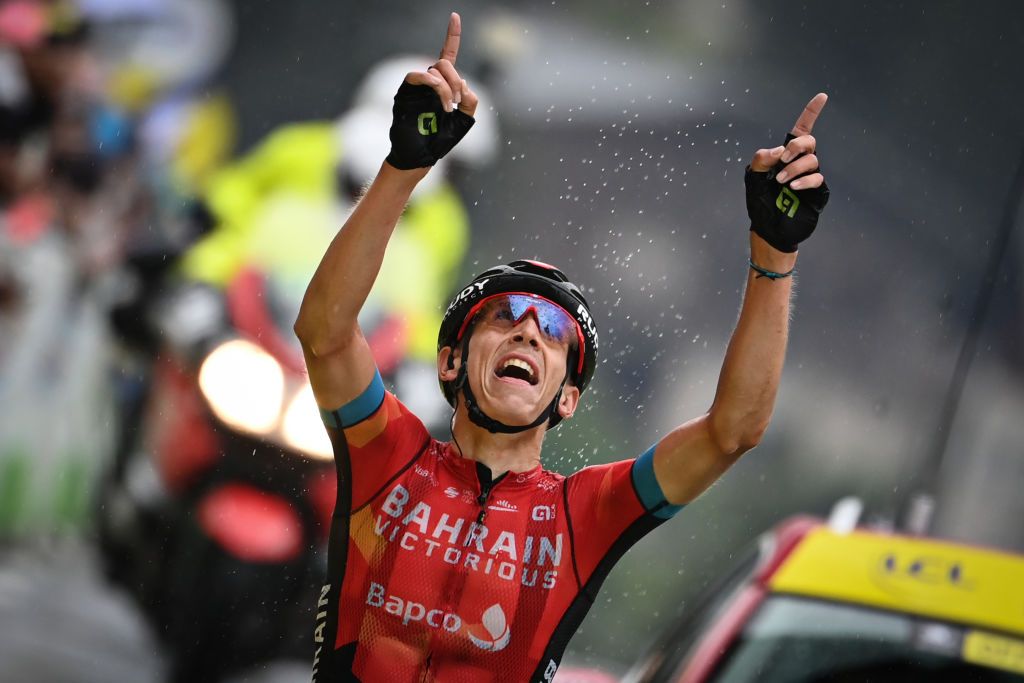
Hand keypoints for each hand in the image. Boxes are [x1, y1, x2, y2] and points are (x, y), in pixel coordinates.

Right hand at [385, 13, 478, 169]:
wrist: (421, 155)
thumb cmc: (440, 140)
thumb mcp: (464, 119)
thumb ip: (470, 100)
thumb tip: (463, 82)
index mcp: (443, 85)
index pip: (448, 55)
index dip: (452, 36)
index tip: (455, 16)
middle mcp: (429, 81)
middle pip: (445, 62)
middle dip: (455, 80)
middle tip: (455, 102)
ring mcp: (416, 86)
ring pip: (435, 70)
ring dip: (446, 88)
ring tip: (447, 107)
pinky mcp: (405, 92)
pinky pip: (419, 76)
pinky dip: (435, 86)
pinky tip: (441, 102)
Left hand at [745, 93, 829, 252]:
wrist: (768, 228)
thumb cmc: (760, 202)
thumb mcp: (753, 177)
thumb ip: (761, 159)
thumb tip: (781, 149)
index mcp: (785, 155)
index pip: (801, 129)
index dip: (811, 112)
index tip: (822, 96)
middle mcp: (800, 163)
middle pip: (809, 141)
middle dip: (797, 146)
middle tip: (782, 160)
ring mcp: (810, 177)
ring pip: (812, 160)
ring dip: (795, 168)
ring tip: (782, 181)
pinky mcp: (817, 192)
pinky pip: (817, 179)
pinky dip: (804, 181)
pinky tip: (793, 187)